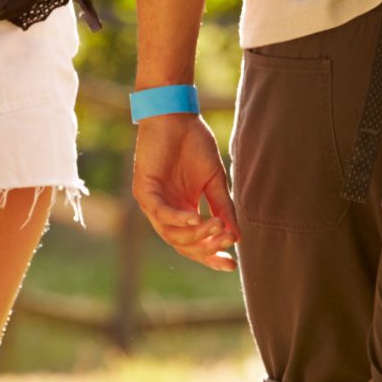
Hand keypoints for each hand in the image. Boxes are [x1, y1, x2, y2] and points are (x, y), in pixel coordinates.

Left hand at [133, 115, 239, 271]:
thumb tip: (237, 237)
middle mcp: (165, 212)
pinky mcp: (144, 190)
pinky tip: (196, 218)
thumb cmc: (194, 145)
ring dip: (196, 234)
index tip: (232, 264)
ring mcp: (153, 203)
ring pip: (171, 234)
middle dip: (206, 249)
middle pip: (183, 245)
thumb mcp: (215, 181)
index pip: (194, 244)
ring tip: (218, 228)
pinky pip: (160, 213)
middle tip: (228, 244)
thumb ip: (223, 208)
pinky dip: (178, 219)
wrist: (176, 116)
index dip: (212, 256)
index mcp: (182, 211)